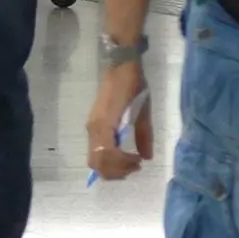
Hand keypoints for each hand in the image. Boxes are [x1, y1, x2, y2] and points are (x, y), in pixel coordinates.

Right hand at [85, 61, 152, 181]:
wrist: (120, 66)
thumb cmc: (133, 85)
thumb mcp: (144, 110)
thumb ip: (144, 135)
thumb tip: (146, 157)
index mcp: (105, 124)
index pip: (108, 156)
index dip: (123, 164)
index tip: (139, 162)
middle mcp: (94, 128)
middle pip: (97, 162)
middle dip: (116, 171)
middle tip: (135, 166)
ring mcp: (91, 127)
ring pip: (94, 159)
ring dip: (111, 167)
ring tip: (129, 163)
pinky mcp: (94, 125)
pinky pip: (95, 151)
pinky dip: (107, 159)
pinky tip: (121, 155)